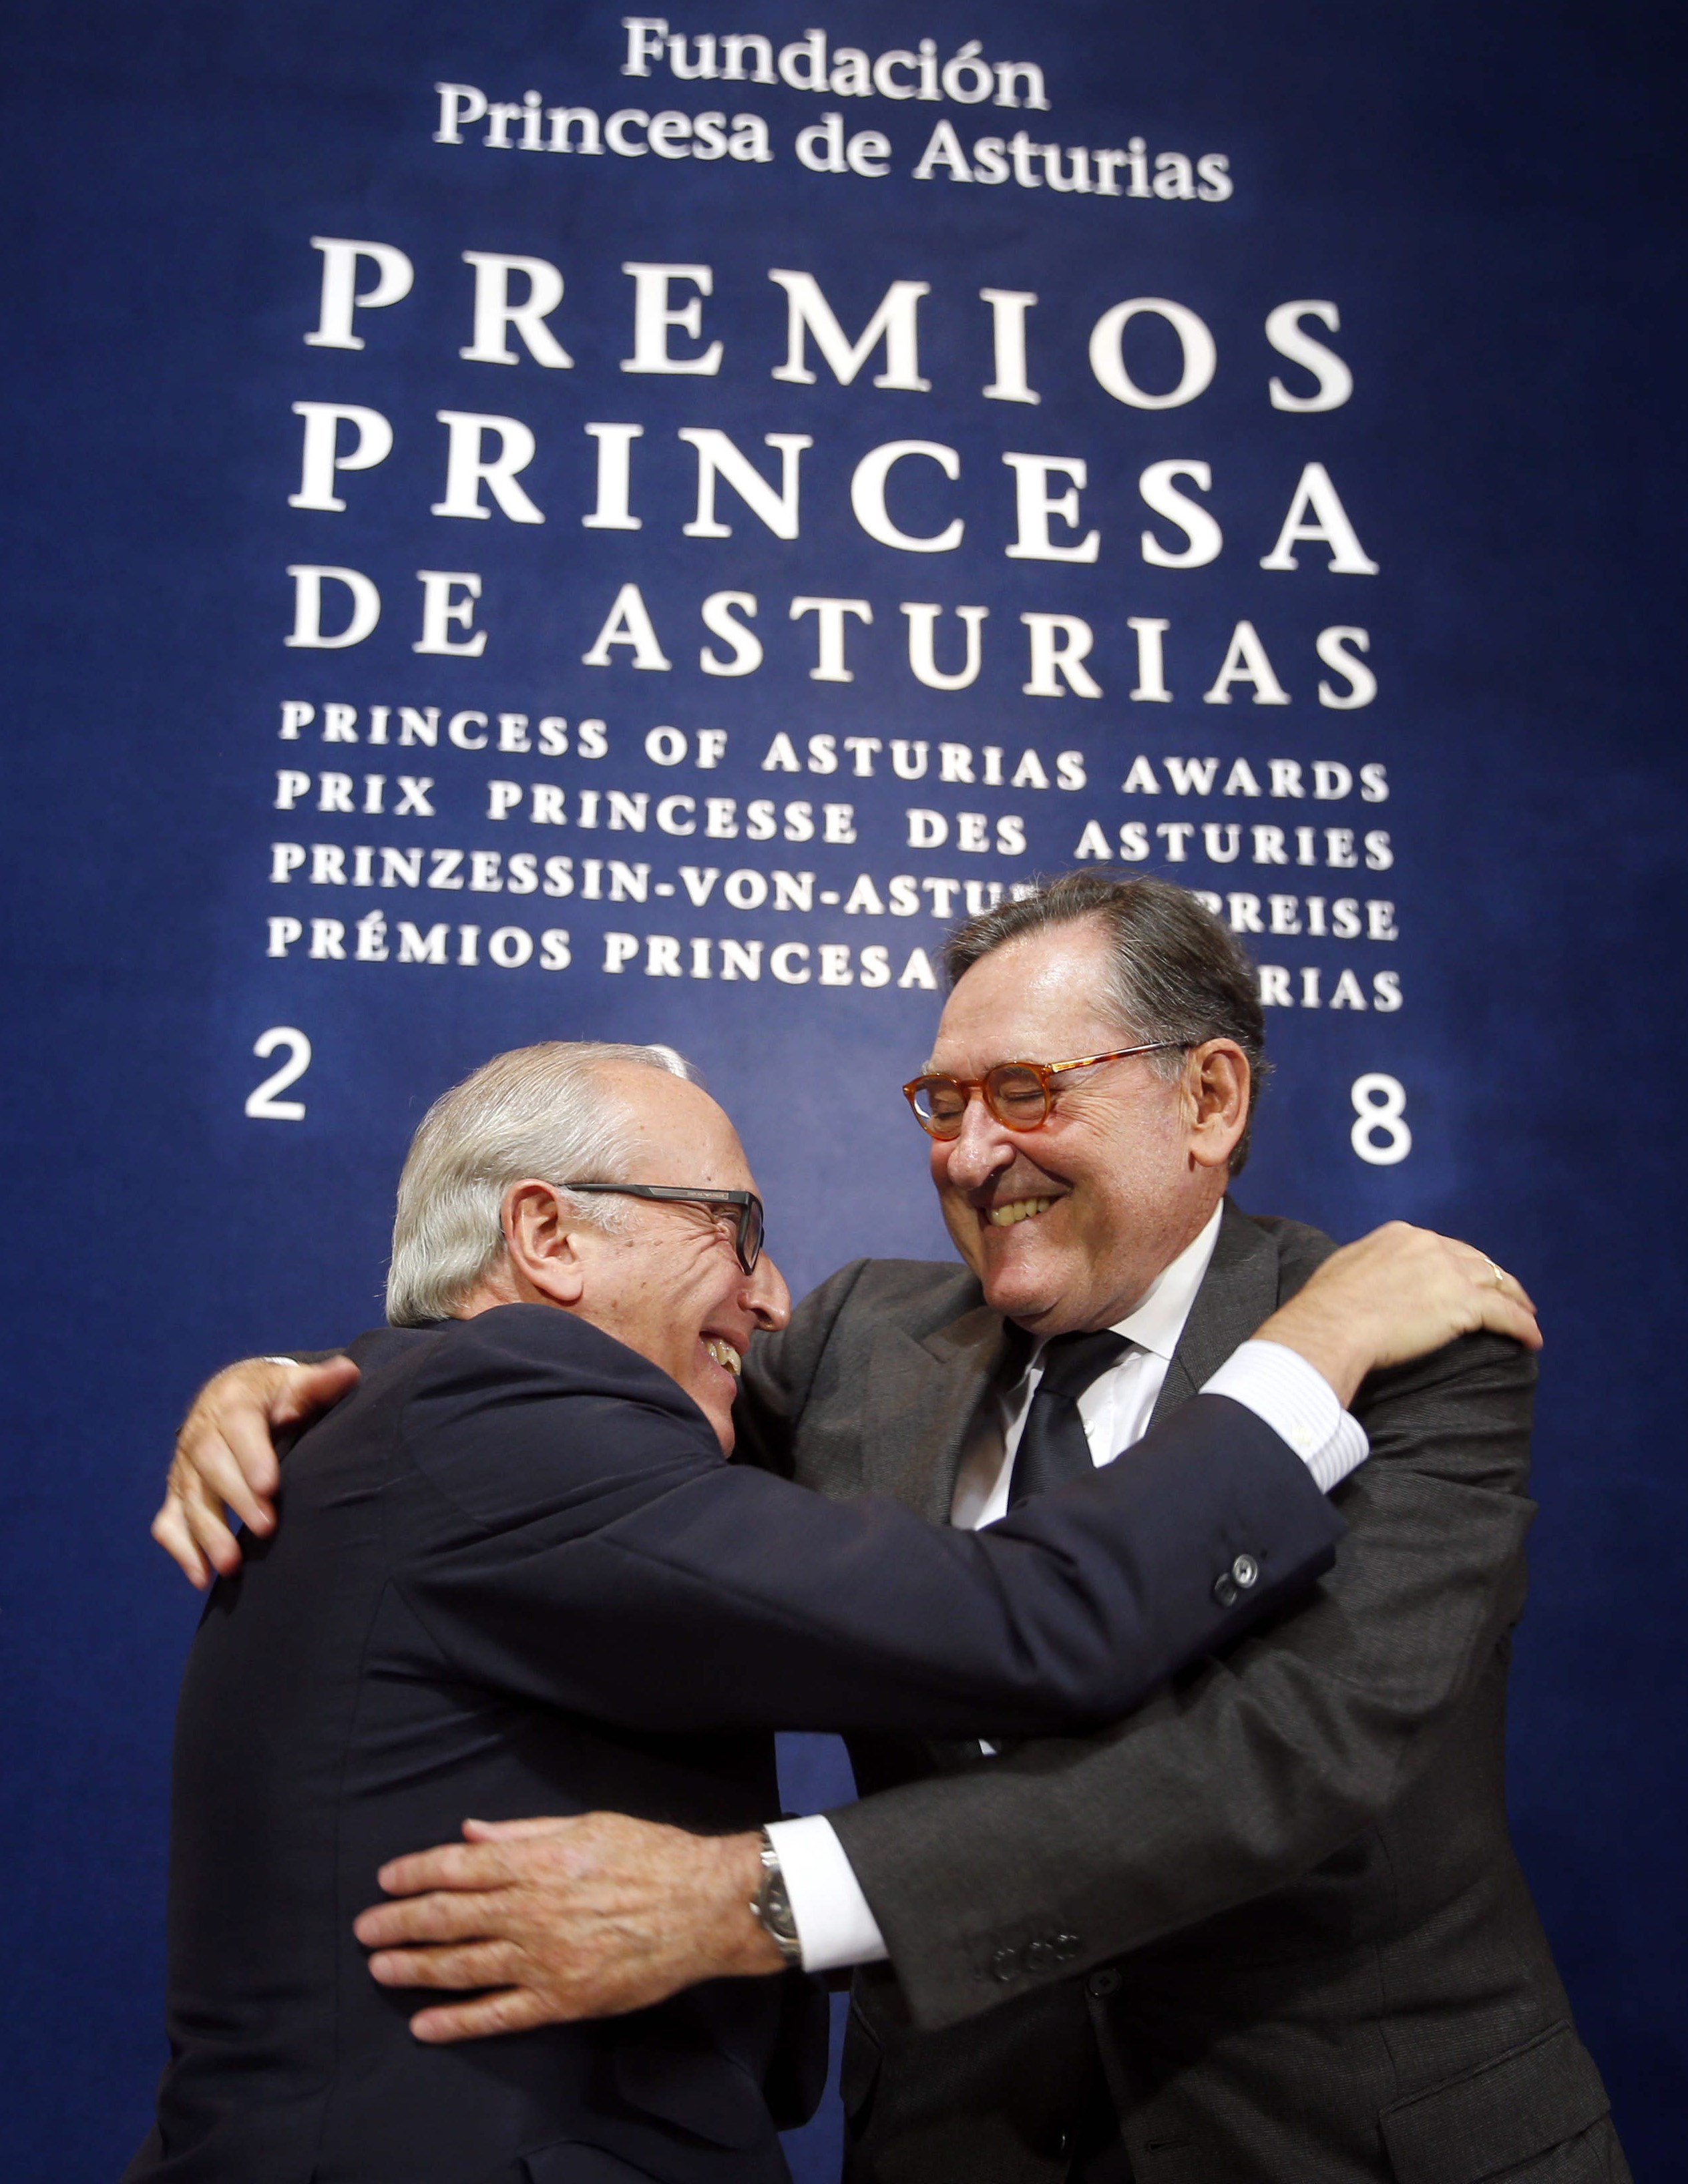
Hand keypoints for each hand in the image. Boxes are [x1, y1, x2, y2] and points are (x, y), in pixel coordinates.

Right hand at [151, 1355, 359, 1587]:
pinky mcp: (178, 1493)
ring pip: (188, 1499)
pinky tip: (202, 1578)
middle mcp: (201, 1433)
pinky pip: (170, 1523)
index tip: (271, 1486)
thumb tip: (349, 1372)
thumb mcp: (296, 1383)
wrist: (233, 1396)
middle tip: (266, 1528)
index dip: (251, 1457)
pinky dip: (182, 1551)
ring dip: (207, 1534)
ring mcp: (185, 1466)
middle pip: (209, 1465)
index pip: (237, 1428)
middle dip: (236, 1499)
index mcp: (233, 1403)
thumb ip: (319, 1383)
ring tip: (231, 1565)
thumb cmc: (276, 1395)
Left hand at [353, 1813, 782, 2042]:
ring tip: (381, 1969)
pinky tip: (425, 2024)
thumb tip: (470, 1834)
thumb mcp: (587, 1824)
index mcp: (537, 1862)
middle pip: (448, 1918)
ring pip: (463, 1967)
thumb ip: (524, 1832)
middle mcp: (532, 1911)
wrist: (704, 1907)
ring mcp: (545, 1960)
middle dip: (400, 1923)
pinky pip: (499, 2015)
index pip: (457, 1867)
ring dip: (415, 1969)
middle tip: (366, 1929)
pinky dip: (457, 2022)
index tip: (385, 1879)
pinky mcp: (562, 2000)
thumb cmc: (651, 1855)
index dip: (414, 1873)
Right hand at [1256, 1222, 1541, 1406]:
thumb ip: (1367, 1264)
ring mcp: (1449, 1272)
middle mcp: (1429, 1245)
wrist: (1332, 1326)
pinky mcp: (1464, 1303)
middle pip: (1475, 1260)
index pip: (1443, 1247)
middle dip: (1492, 1277)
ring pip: (1497, 1282)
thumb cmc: (1326, 1306)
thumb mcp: (1344, 1268)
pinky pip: (1505, 1314)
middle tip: (1506, 1295)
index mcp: (1400, 1235)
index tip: (1466, 1279)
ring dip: (1515, 1299)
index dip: (1460, 1264)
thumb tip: (1368, 1274)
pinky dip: (1522, 1326)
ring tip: (1527, 1315)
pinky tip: (1532, 1339)